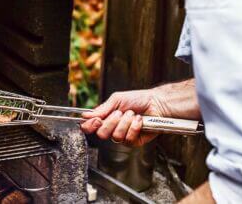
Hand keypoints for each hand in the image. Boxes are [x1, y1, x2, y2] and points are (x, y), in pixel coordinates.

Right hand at [81, 79, 199, 146]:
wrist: (155, 104)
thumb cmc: (137, 99)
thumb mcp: (116, 99)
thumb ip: (102, 109)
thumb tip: (86, 115)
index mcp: (106, 118)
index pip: (90, 127)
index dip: (89, 126)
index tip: (95, 120)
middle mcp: (112, 128)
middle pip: (101, 134)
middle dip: (111, 122)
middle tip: (120, 113)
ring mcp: (123, 135)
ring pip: (115, 136)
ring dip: (125, 123)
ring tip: (132, 114)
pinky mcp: (134, 141)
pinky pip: (128, 139)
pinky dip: (134, 127)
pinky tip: (139, 121)